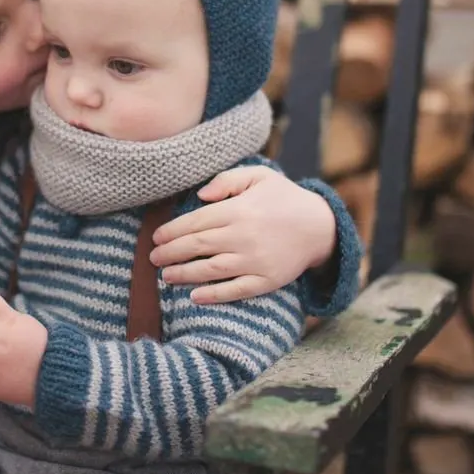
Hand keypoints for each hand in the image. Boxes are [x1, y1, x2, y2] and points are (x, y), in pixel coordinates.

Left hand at [150, 165, 335, 303]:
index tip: (156, 238)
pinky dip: (213, 295)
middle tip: (153, 259)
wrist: (320, 227)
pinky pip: (235, 291)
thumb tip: (200, 196)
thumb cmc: (283, 198)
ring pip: (210, 270)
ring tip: (166, 276)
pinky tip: (194, 297)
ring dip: (184, 275)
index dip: (171, 231)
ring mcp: (255, 261)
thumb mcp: (258, 177)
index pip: (195, 222)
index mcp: (239, 210)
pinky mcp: (266, 281)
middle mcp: (244, 237)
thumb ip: (227, 180)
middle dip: (170, 253)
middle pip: (197, 247)